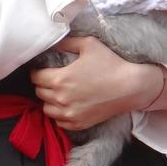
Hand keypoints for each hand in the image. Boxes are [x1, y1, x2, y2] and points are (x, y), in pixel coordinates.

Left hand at [31, 36, 162, 130]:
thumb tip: (52, 42)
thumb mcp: (88, 44)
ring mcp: (69, 113)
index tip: (43, 69)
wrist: (131, 87)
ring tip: (58, 93)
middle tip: (52, 79)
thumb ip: (66, 42)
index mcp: (59, 79)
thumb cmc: (111, 63)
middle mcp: (61, 98)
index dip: (38, 71)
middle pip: (39, 92)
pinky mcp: (79, 123)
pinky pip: (59, 122)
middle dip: (42, 84)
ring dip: (49, 100)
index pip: (35, 77)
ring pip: (46, 109)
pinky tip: (67, 106)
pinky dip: (59, 115)